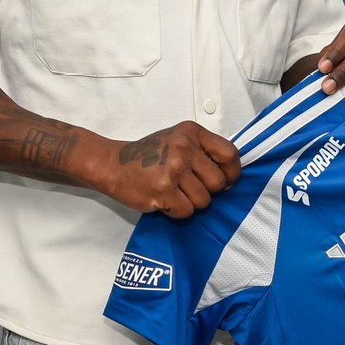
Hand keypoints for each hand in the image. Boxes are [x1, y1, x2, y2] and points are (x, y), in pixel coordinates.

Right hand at [90, 121, 240, 218]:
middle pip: (218, 182)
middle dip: (208, 191)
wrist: (112, 164)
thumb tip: (230, 176)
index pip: (229, 154)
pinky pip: (186, 211)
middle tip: (190, 188)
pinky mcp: (162, 191)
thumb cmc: (148, 155)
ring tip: (175, 193)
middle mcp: (183, 148)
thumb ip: (202, 151)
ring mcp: (172, 169)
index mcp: (191, 132)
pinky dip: (178, 211)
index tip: (226, 181)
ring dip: (191, 203)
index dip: (232, 172)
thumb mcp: (178, 140)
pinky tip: (165, 200)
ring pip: (203, 200)